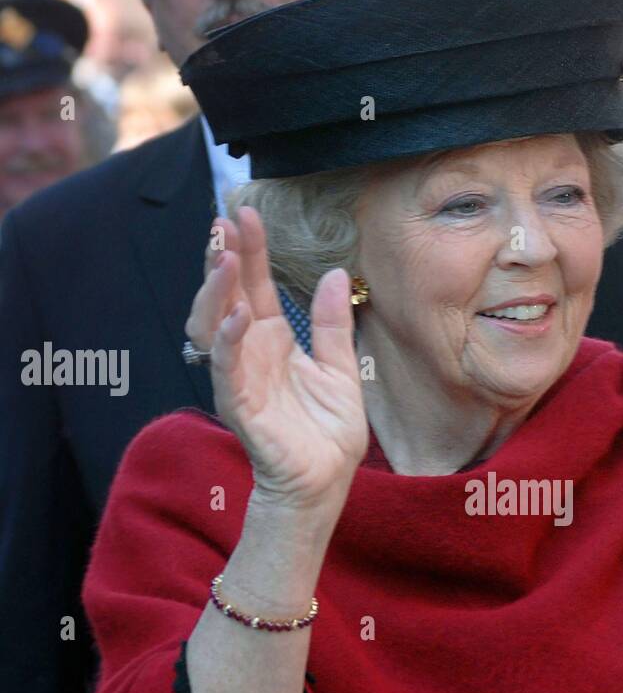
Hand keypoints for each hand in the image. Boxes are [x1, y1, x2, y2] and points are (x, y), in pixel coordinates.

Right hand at [185, 207, 368, 515]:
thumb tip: (335, 273)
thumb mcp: (340, 367)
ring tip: (228, 260)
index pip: (254, 285)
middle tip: (226, 222)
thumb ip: (332, 323)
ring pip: (212, 326)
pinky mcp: (239, 406)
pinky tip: (237, 315)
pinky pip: (225, 368)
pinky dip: (227, 341)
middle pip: (225, 295)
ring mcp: (239, 377)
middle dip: (223, 257)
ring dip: (217, 291)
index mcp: (272, 340)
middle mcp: (249, 353)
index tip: (245, 211)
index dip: (250, 249)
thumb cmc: (327, 431)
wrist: (326, 481)